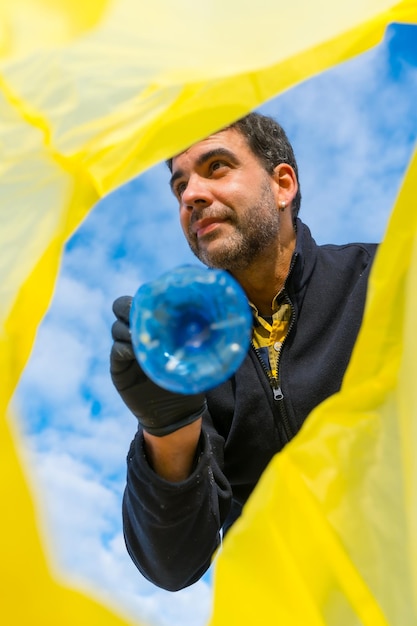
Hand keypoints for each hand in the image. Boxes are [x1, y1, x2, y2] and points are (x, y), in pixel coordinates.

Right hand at [110, 296, 205, 436]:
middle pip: (120, 308)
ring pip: (117, 328)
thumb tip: (221, 315)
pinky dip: (125, 348)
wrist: (175, 412)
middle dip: (128, 307)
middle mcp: (135, 332)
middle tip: (142, 315)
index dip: (145, 297)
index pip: (139, 301)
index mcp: (153, 324)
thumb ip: (200, 335)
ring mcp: (124, 348)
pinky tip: (137, 351)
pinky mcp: (118, 367)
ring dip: (129, 329)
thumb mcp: (197, 353)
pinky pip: (116, 350)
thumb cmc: (188, 377)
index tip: (157, 300)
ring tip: (143, 337)